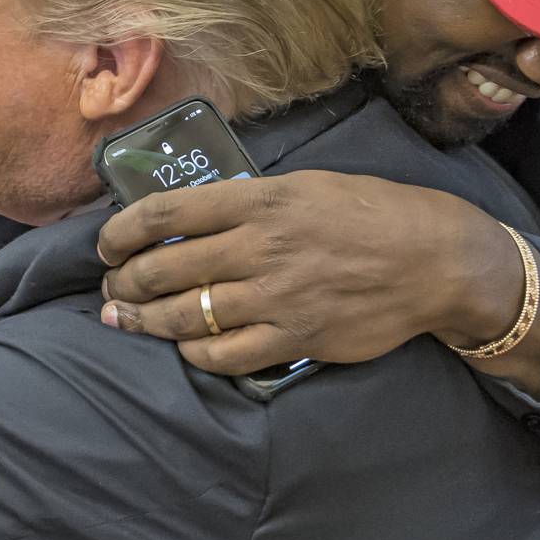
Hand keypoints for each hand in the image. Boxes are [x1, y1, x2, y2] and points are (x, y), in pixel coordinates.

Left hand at [96, 171, 524, 374]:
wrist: (432, 259)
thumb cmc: (369, 211)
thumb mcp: (304, 185)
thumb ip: (246, 202)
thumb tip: (190, 218)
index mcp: (258, 200)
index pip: (164, 213)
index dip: (120, 232)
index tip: (106, 245)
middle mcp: (259, 247)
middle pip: (163, 268)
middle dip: (124, 283)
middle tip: (111, 289)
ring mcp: (275, 296)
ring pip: (186, 315)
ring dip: (145, 321)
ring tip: (125, 320)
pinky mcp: (295, 338)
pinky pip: (225, 354)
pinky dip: (194, 352)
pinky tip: (184, 347)